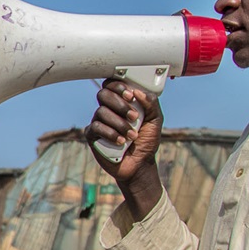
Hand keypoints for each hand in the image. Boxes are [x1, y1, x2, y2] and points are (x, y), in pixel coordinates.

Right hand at [88, 80, 165, 216]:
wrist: (140, 164)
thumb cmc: (147, 141)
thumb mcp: (156, 120)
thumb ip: (151, 103)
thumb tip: (137, 91)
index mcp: (121, 102)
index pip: (112, 85)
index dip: (119, 87)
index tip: (131, 96)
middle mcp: (108, 109)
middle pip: (103, 94)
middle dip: (119, 104)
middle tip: (134, 117)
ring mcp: (99, 122)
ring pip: (101, 112)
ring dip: (119, 124)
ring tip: (131, 136)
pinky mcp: (92, 136)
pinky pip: (96, 127)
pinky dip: (110, 134)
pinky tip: (121, 142)